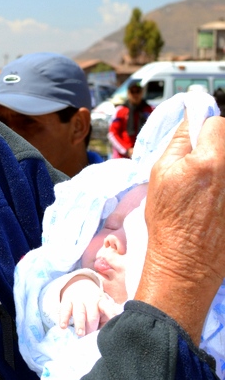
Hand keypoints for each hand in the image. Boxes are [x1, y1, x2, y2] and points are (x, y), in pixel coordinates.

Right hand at [59, 277, 119, 335]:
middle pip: (92, 314)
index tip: (114, 321)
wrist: (78, 283)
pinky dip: (63, 319)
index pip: (107, 308)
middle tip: (90, 337)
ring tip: (80, 334)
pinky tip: (63, 327)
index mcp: (102, 302)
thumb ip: (105, 320)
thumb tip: (105, 335)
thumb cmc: (93, 303)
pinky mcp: (66, 301)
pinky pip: (65, 310)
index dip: (111, 315)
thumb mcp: (102, 307)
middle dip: (92, 326)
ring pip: (79, 313)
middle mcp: (90, 300)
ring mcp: (77, 300)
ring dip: (80, 324)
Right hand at [135, 116, 224, 341]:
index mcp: (211, 160)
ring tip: (208, 190)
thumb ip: (180, 140)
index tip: (197, 144)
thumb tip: (192, 117)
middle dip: (217, 148)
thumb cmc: (168, 220)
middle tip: (201, 169)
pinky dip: (223, 188)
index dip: (205, 130)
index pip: (218, 122)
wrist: (186, 262)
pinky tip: (215, 203)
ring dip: (221, 169)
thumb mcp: (161, 173)